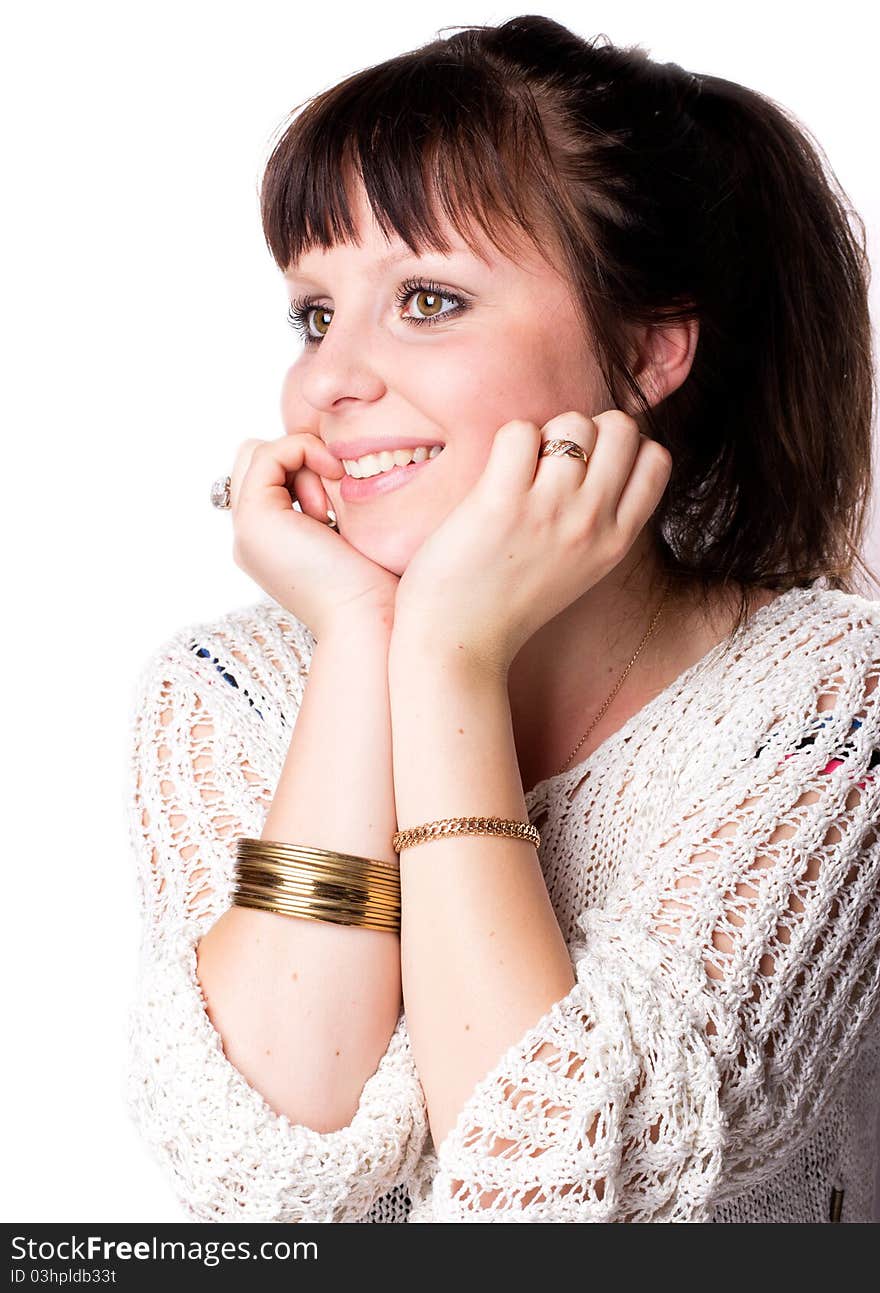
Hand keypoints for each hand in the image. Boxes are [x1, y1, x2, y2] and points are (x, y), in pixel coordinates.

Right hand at [231, 431, 399, 639]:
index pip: (267, 474)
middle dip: (297, 461)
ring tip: (329, 506)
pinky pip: (268, 453)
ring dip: (302, 462)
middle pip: (254, 460)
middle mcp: (250, 537)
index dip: (303, 467)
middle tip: (330, 500)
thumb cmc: (374, 585)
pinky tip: (334, 478)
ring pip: (258, 454)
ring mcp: (246, 529)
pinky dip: (304, 451)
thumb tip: (335, 462)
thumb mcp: (350, 535)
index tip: (339, 498)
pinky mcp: (254, 519)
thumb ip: (330, 504)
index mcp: (269, 543)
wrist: (367, 618)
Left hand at [391, 410, 672, 674]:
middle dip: (586, 430)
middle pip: (622, 427)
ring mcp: (550, 511)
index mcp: (616, 540)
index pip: (657, 459)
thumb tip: (599, 454)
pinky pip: (520, 432)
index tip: (589, 466)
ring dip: (543, 436)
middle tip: (551, 463)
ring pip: (572, 423)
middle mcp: (592, 522)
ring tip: (519, 472)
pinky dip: (506, 443)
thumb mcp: (579, 568)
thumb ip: (599, 519)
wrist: (460, 644)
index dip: (622, 447)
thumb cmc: (509, 602)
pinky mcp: (502, 503)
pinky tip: (494, 478)